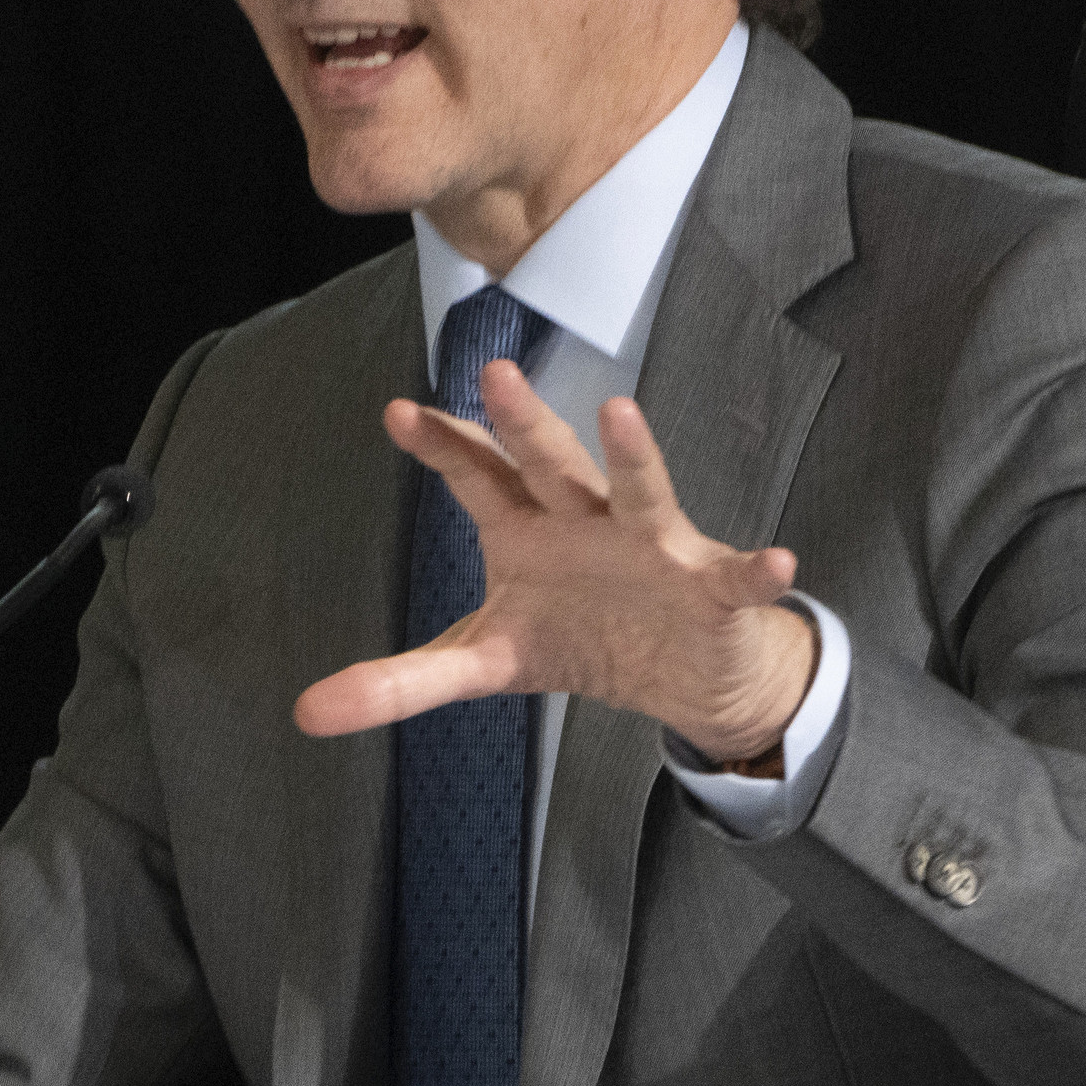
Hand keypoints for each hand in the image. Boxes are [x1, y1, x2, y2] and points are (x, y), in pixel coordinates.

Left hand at [293, 362, 816, 763]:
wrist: (679, 674)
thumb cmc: (578, 638)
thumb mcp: (485, 661)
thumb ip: (400, 680)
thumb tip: (306, 712)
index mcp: (526, 529)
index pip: (477, 476)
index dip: (441, 445)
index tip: (397, 413)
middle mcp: (588, 522)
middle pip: (551, 466)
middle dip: (524, 424)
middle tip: (495, 374)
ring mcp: (653, 549)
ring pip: (642, 495)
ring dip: (634, 457)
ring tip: (621, 413)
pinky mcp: (712, 590)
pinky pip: (738, 577)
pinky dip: (758, 572)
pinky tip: (779, 562)